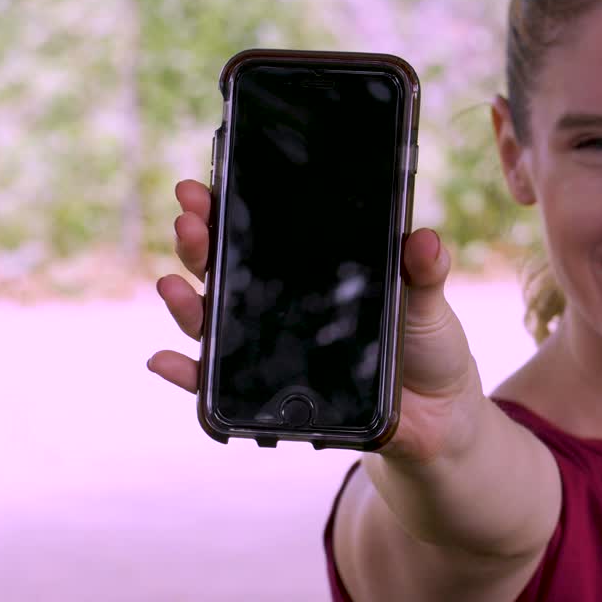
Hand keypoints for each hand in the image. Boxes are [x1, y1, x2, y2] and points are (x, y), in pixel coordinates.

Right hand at [147, 179, 485, 463]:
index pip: (255, 234)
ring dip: (185, 304)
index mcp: (308, 273)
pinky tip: (164, 361)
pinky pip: (216, 386)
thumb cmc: (426, 345)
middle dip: (198, 243)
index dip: (223, 209)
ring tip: (171, 285)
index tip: (200, 188)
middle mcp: (278, 307)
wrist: (438, 414)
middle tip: (189, 221)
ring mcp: (269, 350)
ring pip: (212, 323)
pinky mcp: (270, 394)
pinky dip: (186, 374)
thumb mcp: (425, 300)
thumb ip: (424, 271)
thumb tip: (425, 240)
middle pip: (223, 270)